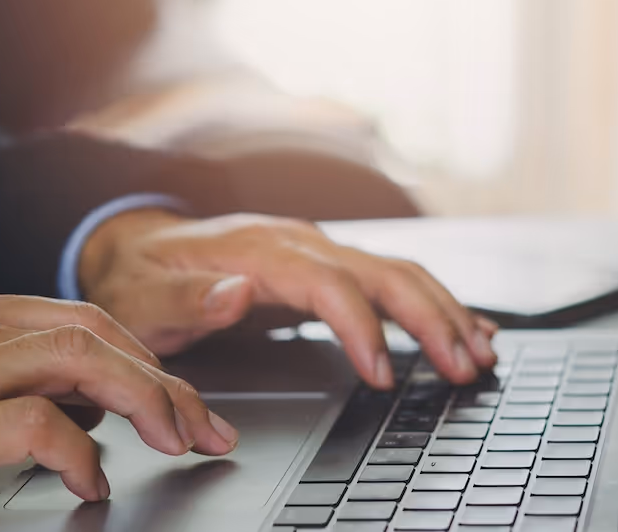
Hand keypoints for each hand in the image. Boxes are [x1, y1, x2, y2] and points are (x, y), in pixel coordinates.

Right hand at [0, 289, 237, 531]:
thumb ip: (14, 379)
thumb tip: (93, 402)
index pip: (83, 319)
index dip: (145, 359)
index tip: (185, 400)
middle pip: (93, 333)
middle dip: (163, 379)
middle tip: (203, 426)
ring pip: (75, 360)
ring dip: (142, 401)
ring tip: (172, 441)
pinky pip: (32, 425)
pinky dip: (79, 454)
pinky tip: (90, 482)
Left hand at [80, 211, 497, 388]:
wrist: (138, 245)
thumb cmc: (141, 277)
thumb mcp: (142, 295)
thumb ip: (186, 298)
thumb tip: (237, 293)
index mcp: (257, 249)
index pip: (328, 282)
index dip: (362, 328)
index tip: (384, 376)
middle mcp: (296, 241)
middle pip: (381, 271)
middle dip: (430, 318)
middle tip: (464, 366)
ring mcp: (315, 248)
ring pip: (395, 272)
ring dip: (442, 310)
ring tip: (479, 351)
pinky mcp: (324, 263)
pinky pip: (387, 277)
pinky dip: (428, 302)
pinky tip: (461, 323)